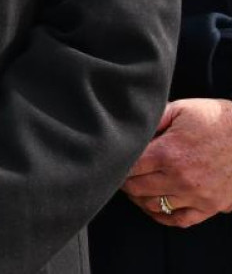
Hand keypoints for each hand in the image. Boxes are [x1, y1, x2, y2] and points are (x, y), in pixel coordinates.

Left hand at [122, 98, 231, 226]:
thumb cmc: (217, 119)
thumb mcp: (181, 109)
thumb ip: (152, 120)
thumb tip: (129, 128)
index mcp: (168, 153)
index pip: (127, 168)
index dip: (116, 164)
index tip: (113, 160)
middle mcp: (180, 179)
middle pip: (136, 189)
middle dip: (123, 182)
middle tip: (120, 173)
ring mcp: (196, 195)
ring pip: (154, 206)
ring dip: (139, 198)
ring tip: (135, 187)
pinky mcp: (211, 206)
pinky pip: (180, 220)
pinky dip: (163, 216)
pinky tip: (155, 205)